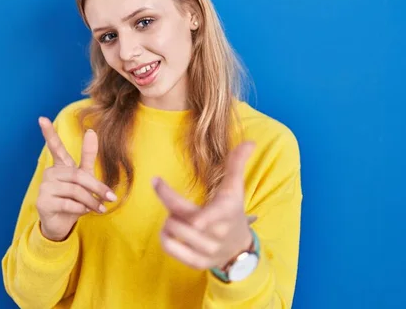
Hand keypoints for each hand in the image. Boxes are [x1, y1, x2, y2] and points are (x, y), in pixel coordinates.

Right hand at [36, 117, 116, 240]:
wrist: (62, 224)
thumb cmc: (74, 199)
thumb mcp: (85, 177)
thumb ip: (88, 156)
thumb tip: (91, 131)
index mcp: (60, 166)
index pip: (55, 148)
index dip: (48, 133)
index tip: (41, 118)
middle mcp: (50, 174)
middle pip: (78, 176)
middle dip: (97, 188)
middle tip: (111, 198)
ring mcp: (44, 188)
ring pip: (75, 190)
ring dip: (91, 201)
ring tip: (100, 209)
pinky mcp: (43, 202)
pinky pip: (68, 203)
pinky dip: (81, 208)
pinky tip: (84, 212)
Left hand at [153, 141, 255, 269]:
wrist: (240, 248)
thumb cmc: (232, 211)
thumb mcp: (235, 188)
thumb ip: (236, 164)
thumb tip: (249, 142)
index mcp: (224, 211)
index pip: (194, 208)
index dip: (170, 196)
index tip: (155, 180)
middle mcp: (216, 233)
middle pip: (176, 219)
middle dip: (171, 207)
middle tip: (177, 205)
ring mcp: (207, 250)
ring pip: (171, 232)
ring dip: (169, 222)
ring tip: (178, 218)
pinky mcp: (198, 263)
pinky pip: (170, 249)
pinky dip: (166, 238)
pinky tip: (171, 232)